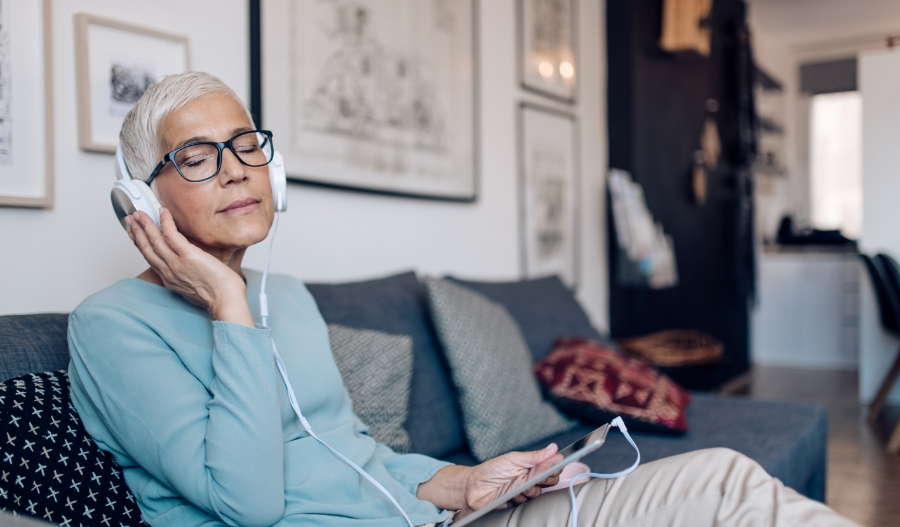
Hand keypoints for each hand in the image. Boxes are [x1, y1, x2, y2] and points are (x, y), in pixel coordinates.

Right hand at [125, 208, 253, 325]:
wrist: (226, 301)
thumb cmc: (218, 296)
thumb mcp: (194, 288)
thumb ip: (187, 277)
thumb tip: (190, 267)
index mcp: (170, 279)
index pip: (151, 258)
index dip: (140, 245)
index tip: (134, 234)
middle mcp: (169, 271)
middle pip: (147, 249)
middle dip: (136, 232)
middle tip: (130, 219)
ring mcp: (177, 263)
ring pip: (154, 241)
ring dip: (145, 225)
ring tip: (139, 213)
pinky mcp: (188, 256)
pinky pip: (171, 235)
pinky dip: (165, 222)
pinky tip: (162, 212)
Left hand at [458, 444, 562, 518]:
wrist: (474, 487)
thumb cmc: (490, 470)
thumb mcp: (513, 459)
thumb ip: (534, 456)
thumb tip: (553, 448)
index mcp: (529, 464)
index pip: (550, 466)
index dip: (554, 466)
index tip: (556, 464)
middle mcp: (529, 477)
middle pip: (549, 480)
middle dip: (545, 478)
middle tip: (533, 475)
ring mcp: (524, 490)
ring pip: (540, 492)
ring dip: (531, 488)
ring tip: (518, 484)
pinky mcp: (520, 502)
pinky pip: (530, 503)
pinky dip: (522, 498)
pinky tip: (513, 494)